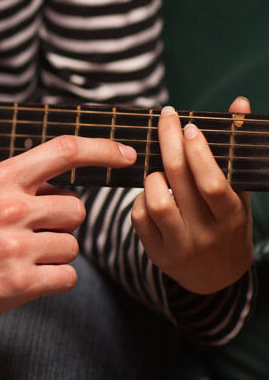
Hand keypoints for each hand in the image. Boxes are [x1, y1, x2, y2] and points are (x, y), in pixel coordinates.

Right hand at [0, 134, 136, 338]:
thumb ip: (14, 185)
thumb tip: (61, 181)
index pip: (63, 150)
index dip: (101, 149)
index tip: (125, 152)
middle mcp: (10, 207)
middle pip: (76, 208)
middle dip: (62, 223)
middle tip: (29, 233)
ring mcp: (16, 246)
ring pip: (73, 245)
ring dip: (54, 254)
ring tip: (17, 258)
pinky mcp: (20, 283)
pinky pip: (66, 277)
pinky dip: (51, 280)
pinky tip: (22, 279)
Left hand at [131, 97, 253, 293]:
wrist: (216, 276)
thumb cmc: (226, 221)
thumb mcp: (238, 191)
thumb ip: (234, 148)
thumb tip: (240, 103)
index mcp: (231, 216)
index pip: (212, 183)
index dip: (198, 153)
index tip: (189, 126)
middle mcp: (206, 232)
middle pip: (178, 181)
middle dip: (169, 142)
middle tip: (166, 117)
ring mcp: (180, 244)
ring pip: (155, 201)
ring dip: (152, 176)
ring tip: (160, 169)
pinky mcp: (156, 252)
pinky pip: (138, 216)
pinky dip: (140, 197)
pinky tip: (151, 192)